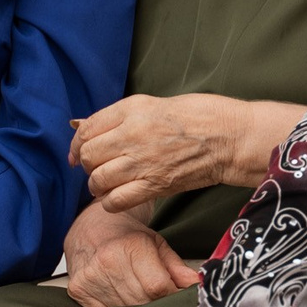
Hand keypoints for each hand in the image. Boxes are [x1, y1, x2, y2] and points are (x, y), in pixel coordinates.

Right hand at [63, 203, 202, 306]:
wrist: (90, 230)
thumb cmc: (127, 237)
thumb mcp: (156, 244)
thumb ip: (177, 267)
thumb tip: (197, 286)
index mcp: (130, 246)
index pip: (158, 287)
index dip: (172, 297)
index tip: (178, 298)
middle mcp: (108, 262)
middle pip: (142, 302)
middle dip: (156, 305)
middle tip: (161, 301)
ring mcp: (90, 278)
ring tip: (142, 301)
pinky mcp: (78, 291)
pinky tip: (123, 302)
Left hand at [69, 95, 300, 212]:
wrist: (229, 137)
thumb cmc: (197, 116)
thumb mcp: (152, 104)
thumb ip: (117, 117)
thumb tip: (82, 126)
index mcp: (132, 110)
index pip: (87, 129)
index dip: (76, 144)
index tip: (78, 153)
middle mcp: (133, 135)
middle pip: (89, 155)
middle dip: (88, 164)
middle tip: (99, 166)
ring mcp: (143, 162)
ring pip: (98, 180)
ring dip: (98, 184)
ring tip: (107, 183)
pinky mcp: (155, 185)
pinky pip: (116, 201)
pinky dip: (110, 202)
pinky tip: (118, 196)